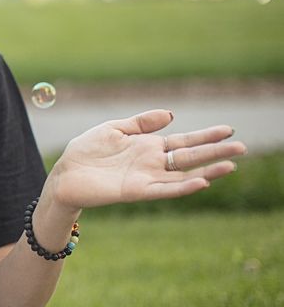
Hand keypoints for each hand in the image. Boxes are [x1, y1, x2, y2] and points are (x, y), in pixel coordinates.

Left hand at [47, 109, 247, 210]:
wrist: (64, 174)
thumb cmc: (86, 152)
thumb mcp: (114, 129)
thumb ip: (141, 123)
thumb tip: (171, 114)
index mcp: (147, 146)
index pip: (183, 140)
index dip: (205, 135)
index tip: (228, 129)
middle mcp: (152, 163)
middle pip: (190, 157)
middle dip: (215, 152)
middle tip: (242, 147)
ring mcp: (146, 178)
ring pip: (183, 176)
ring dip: (207, 171)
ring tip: (230, 166)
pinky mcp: (135, 191)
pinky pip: (164, 190)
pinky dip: (182, 187)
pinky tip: (200, 182)